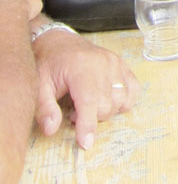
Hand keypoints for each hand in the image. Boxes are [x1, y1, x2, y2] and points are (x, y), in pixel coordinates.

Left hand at [31, 28, 140, 148]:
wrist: (58, 41)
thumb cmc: (48, 63)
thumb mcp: (38, 85)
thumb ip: (44, 109)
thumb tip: (51, 130)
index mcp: (80, 67)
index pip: (89, 100)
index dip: (88, 124)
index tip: (86, 143)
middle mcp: (102, 63)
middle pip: (106, 104)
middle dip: (91, 117)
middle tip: (72, 111)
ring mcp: (115, 63)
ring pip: (121, 100)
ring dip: (106, 110)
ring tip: (87, 103)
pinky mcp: (121, 64)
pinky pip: (133, 89)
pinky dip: (124, 101)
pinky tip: (107, 100)